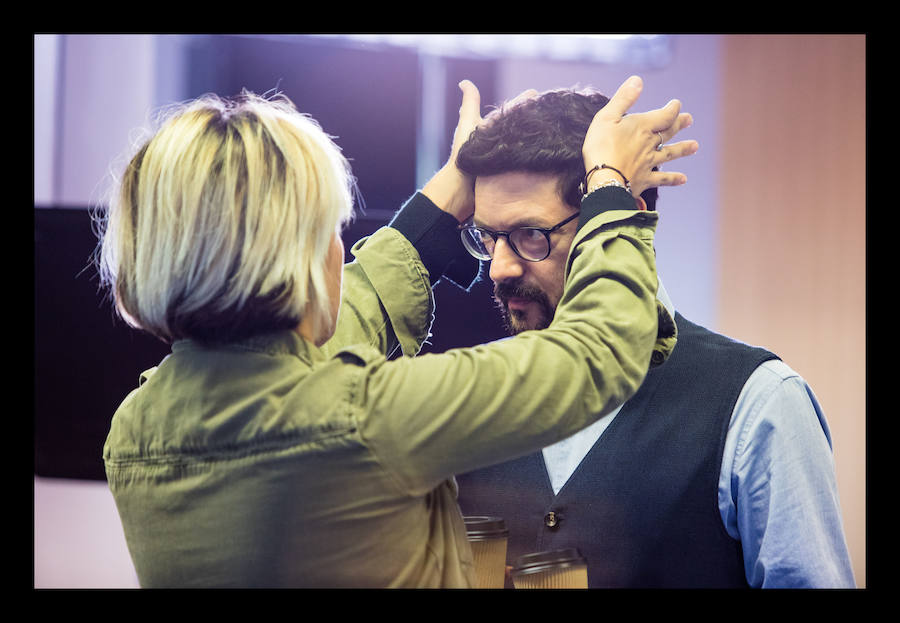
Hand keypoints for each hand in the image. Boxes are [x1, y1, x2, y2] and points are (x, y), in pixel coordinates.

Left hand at [423, 81, 538, 221]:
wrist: (461, 187)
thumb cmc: (463, 155)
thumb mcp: (468, 123)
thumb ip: (470, 104)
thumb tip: (464, 81)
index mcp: (491, 128)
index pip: (511, 110)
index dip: (523, 101)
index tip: (536, 92)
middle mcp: (498, 141)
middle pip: (519, 125)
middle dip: (533, 116)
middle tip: (549, 107)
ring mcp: (504, 157)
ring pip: (523, 141)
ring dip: (535, 133)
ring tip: (552, 124)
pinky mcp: (510, 171)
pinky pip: (524, 159)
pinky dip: (533, 152)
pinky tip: (546, 147)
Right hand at [582, 76, 697, 198]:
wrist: (604, 180)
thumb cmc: (601, 147)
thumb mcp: (606, 117)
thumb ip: (623, 99)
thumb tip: (638, 80)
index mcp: (642, 127)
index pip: (664, 115)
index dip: (672, 109)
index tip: (677, 104)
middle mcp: (649, 144)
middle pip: (669, 132)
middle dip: (679, 124)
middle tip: (689, 119)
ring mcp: (648, 162)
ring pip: (669, 153)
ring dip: (682, 149)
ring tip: (695, 146)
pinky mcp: (644, 180)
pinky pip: (662, 179)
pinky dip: (673, 178)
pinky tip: (683, 179)